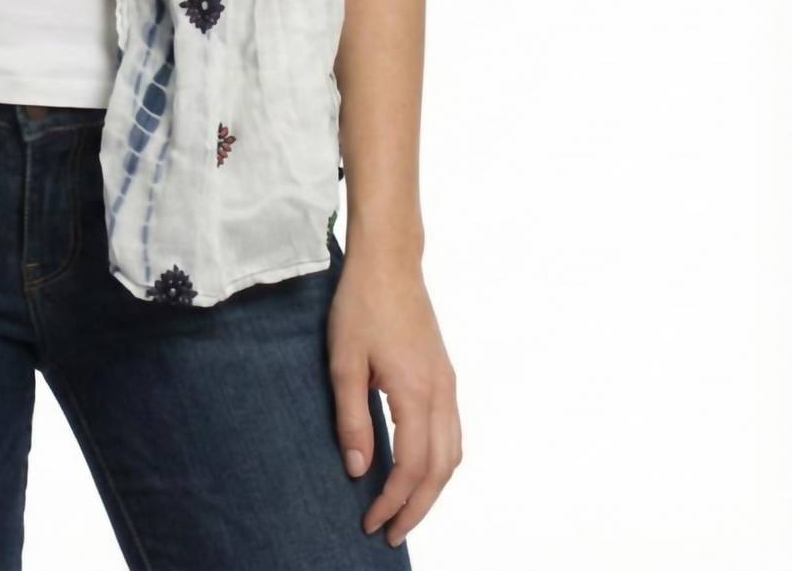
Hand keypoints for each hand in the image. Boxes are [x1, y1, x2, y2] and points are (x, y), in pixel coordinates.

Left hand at [327, 244, 460, 546]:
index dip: (393, 501)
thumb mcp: (343, 361)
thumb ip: (351, 418)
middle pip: (440, 470)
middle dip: (417, 507)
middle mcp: (441, 393)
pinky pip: (452, 432)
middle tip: (391, 534)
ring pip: (453, 454)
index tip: (371, 523)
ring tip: (406, 510)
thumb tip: (358, 469)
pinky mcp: (445, 375)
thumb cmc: (360, 305)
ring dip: (432, 489)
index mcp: (415, 391)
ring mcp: (448, 383)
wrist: (389, 262)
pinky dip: (440, 462)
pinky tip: (420, 469)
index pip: (412, 467)